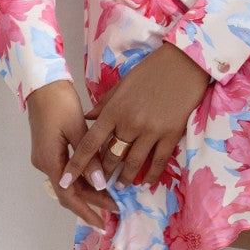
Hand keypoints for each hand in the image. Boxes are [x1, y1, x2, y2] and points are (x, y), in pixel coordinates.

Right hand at [27, 79, 120, 231]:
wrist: (42, 83)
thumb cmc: (60, 102)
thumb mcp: (78, 130)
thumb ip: (89, 158)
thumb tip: (100, 184)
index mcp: (50, 161)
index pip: (69, 196)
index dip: (86, 211)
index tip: (103, 223)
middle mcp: (45, 163)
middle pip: (69, 191)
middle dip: (92, 202)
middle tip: (116, 208)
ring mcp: (45, 156)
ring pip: (69, 181)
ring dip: (88, 190)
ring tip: (111, 196)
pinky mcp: (49, 148)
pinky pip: (67, 170)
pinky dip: (82, 177)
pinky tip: (98, 178)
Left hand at [60, 43, 210, 193]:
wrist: (184, 64)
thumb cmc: (151, 71)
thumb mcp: (123, 84)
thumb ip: (104, 104)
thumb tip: (88, 118)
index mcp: (114, 110)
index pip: (90, 143)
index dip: (77, 164)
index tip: (66, 180)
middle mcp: (130, 123)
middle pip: (111, 157)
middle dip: (103, 172)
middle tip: (99, 182)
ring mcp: (151, 131)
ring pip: (133, 164)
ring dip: (125, 178)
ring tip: (121, 186)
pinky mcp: (171, 135)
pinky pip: (158, 162)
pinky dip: (150, 175)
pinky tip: (145, 182)